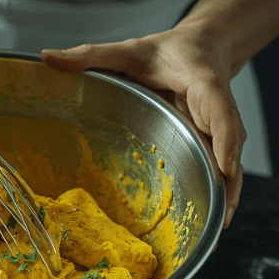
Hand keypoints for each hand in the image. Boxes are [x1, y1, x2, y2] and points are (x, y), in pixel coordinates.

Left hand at [41, 24, 243, 227]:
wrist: (200, 48)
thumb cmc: (164, 52)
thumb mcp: (126, 50)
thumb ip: (90, 54)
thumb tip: (47, 56)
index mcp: (202, 84)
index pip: (220, 112)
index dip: (225, 141)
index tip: (224, 169)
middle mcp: (218, 109)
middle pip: (230, 148)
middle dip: (226, 184)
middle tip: (218, 218)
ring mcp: (219, 129)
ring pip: (230, 165)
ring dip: (226, 196)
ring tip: (216, 230)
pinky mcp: (215, 142)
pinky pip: (221, 169)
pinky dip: (219, 194)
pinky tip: (212, 220)